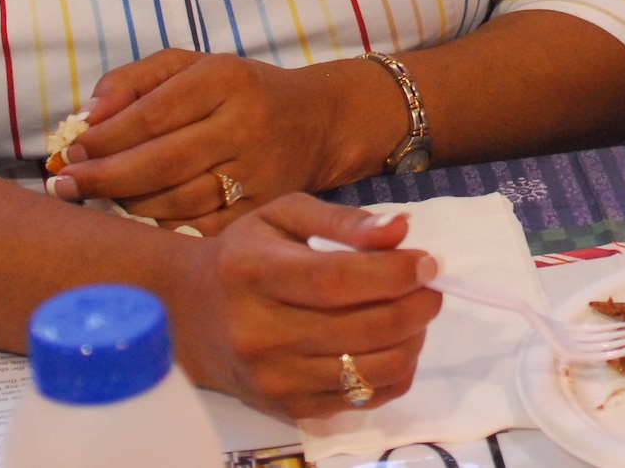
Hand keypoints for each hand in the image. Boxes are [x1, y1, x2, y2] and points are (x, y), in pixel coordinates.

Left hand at [49, 49, 400, 233]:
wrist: (318, 122)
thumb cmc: (239, 91)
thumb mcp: (192, 66)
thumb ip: (134, 79)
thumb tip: (87, 116)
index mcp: (225, 79)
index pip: (150, 114)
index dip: (102, 138)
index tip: (70, 152)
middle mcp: (246, 124)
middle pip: (158, 162)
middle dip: (103, 178)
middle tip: (67, 185)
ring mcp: (259, 172)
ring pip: (174, 201)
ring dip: (128, 203)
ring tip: (105, 196)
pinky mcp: (264, 209)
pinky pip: (198, 228)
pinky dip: (162, 226)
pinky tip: (143, 215)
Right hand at [174, 197, 442, 417]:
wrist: (191, 316)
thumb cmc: (248, 254)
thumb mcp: (286, 216)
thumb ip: (344, 220)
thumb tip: (402, 229)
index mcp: (253, 272)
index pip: (335, 281)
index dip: (393, 274)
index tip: (428, 263)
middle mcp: (257, 332)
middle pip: (360, 329)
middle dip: (415, 308)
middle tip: (432, 288)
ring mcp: (271, 378)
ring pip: (368, 370)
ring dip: (411, 341)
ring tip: (415, 314)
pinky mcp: (287, 408)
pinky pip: (361, 399)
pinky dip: (394, 373)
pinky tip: (395, 344)